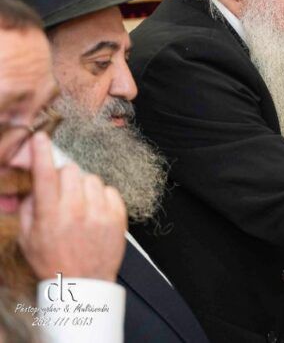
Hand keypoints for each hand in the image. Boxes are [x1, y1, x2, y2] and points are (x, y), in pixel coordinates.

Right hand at [17, 133, 126, 281]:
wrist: (84, 284)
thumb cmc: (53, 260)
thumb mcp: (28, 238)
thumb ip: (28, 208)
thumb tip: (33, 184)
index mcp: (50, 216)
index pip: (45, 176)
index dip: (41, 154)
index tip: (40, 138)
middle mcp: (76, 212)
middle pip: (71, 171)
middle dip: (64, 176)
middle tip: (63, 193)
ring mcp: (99, 214)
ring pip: (91, 178)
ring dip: (84, 187)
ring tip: (80, 206)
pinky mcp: (118, 217)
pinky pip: (109, 190)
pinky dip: (101, 197)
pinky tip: (95, 212)